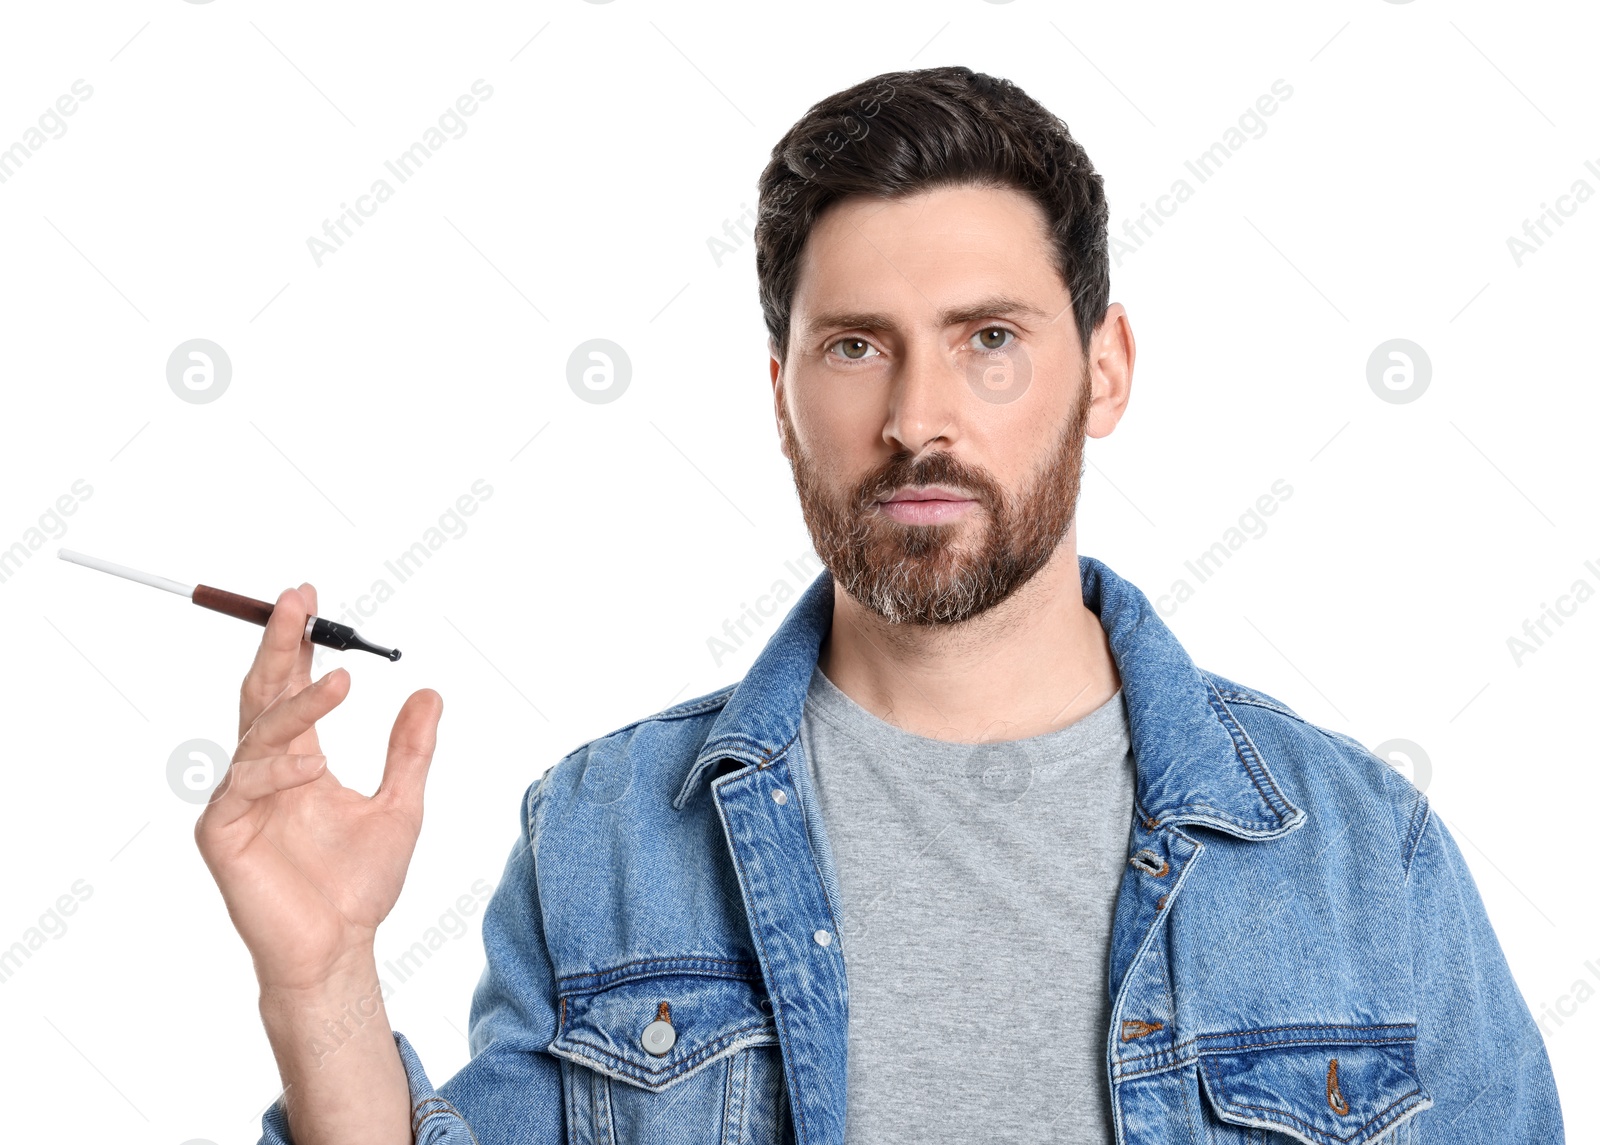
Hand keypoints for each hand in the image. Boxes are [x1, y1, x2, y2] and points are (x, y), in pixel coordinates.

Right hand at [194, 583, 443, 992]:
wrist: (339, 948)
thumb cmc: (359, 883)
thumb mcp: (401, 804)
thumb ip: (409, 750)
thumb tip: (429, 692)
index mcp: (298, 760)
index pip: (293, 689)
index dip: (299, 645)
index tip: (310, 600)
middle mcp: (264, 771)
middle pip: (265, 693)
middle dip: (280, 644)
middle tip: (297, 601)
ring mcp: (239, 800)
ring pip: (260, 733)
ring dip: (299, 705)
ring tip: (342, 684)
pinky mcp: (222, 832)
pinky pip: (244, 785)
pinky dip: (277, 768)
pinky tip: (309, 763)